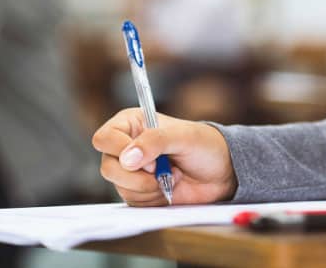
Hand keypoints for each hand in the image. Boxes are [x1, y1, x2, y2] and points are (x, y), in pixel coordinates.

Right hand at [92, 109, 237, 205]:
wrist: (221, 172)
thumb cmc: (205, 146)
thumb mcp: (184, 136)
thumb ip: (155, 141)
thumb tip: (127, 158)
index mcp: (132, 124)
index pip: (104, 138)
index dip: (121, 151)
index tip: (148, 159)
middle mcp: (126, 147)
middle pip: (108, 167)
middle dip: (137, 175)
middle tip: (161, 169)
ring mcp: (131, 171)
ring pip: (120, 187)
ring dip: (149, 187)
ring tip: (172, 175)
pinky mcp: (139, 192)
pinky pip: (133, 202)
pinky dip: (153, 198)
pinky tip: (169, 187)